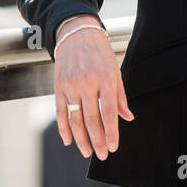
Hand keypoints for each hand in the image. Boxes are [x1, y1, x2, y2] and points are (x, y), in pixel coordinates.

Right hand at [53, 15, 133, 159]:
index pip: (109, 112)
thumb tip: (128, 117)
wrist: (76, 32)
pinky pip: (60, 111)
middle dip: (97, 140)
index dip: (111, 133)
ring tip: (87, 151)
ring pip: (75, 119)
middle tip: (102, 154)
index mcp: (106, 78)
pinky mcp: (58, 85)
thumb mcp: (115, 69)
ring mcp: (71, 84)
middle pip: (91, 119)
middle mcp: (87, 82)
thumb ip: (120, 96)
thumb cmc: (99, 51)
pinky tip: (69, 140)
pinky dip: (63, 128)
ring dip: (81, 139)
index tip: (113, 147)